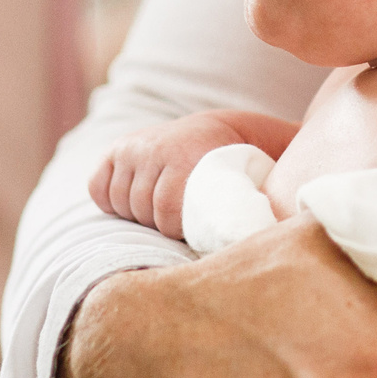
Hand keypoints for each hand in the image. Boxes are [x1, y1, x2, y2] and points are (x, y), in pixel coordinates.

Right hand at [89, 110, 299, 237]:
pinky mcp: (119, 150)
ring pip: (123, 203)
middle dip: (163, 224)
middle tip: (186, 219)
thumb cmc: (245, 174)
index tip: (200, 230)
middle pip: (144, 211)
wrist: (229, 135)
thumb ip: (254, 211)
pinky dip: (112, 200)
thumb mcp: (258, 186)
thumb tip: (276, 243)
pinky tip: (135, 201)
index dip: (182, 231)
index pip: (169, 215)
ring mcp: (137, 146)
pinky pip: (100, 188)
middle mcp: (158, 145)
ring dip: (141, 214)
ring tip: (166, 210)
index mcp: (192, 152)